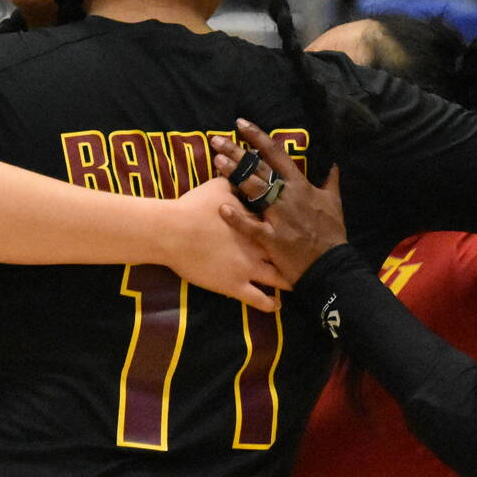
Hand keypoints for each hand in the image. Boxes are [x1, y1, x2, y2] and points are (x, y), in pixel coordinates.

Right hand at [160, 177, 291, 311]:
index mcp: (257, 223)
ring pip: (279, 279)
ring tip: (295, 283)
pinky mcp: (235, 286)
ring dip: (289, 281)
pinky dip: (271, 304)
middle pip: (287, 255)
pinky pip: (260, 300)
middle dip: (296, 258)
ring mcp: (249, 268)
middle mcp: (259, 247)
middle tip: (304, 260)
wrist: (173, 231)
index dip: (290, 230)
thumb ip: (238, 182)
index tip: (297, 232)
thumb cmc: (194, 207)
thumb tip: (245, 172)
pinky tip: (276, 304)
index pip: (281, 227)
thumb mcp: (219, 186)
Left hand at [210, 119, 346, 285]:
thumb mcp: (334, 203)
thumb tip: (334, 165)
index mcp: (300, 185)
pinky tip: (221, 208)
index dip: (258, 136)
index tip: (241, 124)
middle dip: (237, 152)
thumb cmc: (331, 233)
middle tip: (216, 140)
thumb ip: (331, 182)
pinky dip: (236, 217)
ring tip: (216, 161)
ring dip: (234, 174)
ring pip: (253, 190)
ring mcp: (279, 216)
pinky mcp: (272, 238)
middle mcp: (287, 196)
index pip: (277, 153)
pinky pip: (251, 226)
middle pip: (258, 168)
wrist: (331, 265)